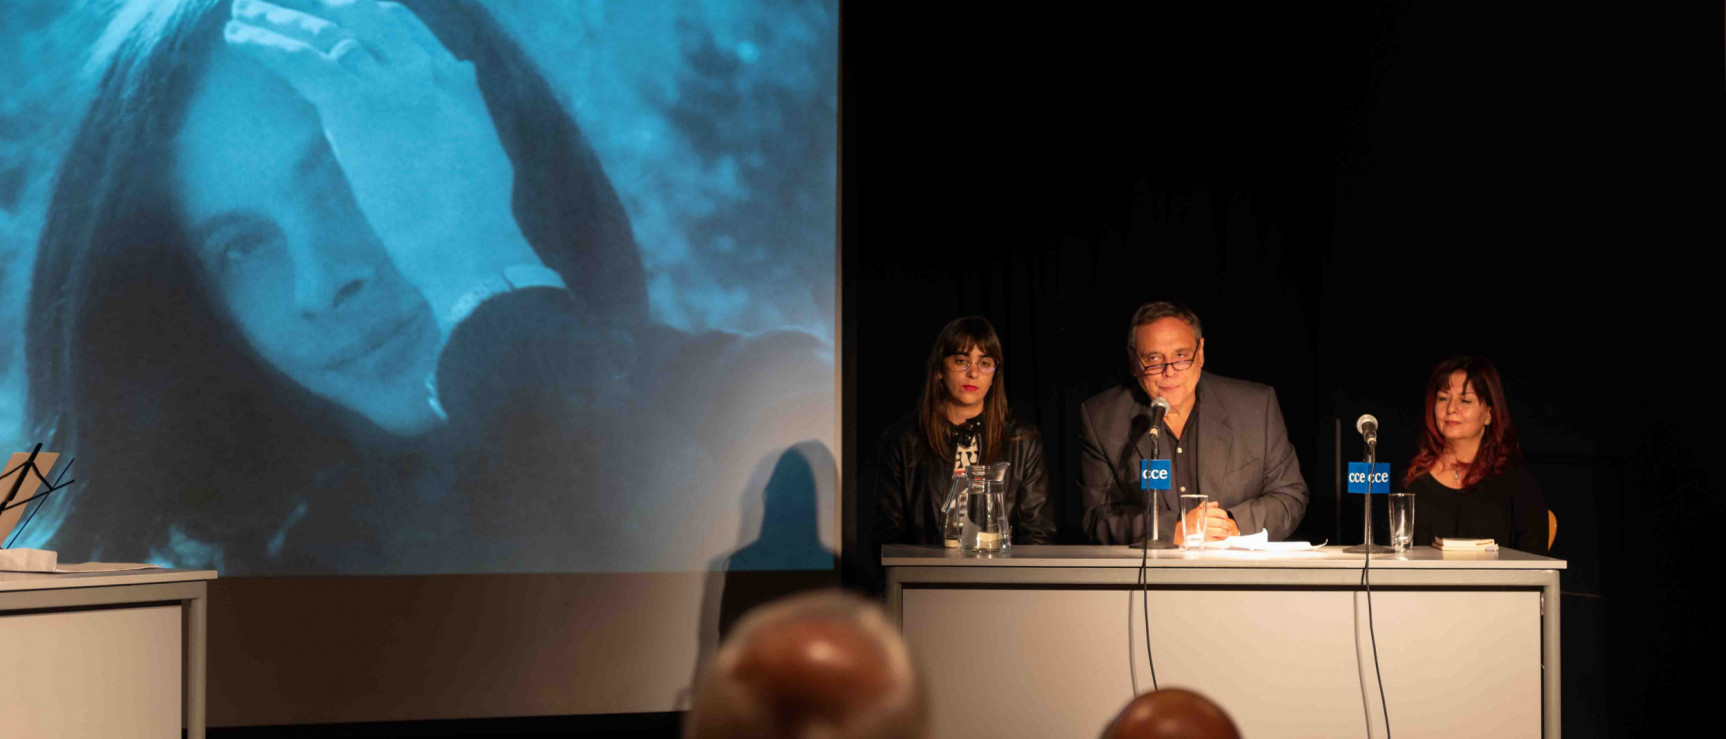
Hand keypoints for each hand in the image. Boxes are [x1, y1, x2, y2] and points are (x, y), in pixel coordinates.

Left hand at [224, 0, 545, 334]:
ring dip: (278, 19)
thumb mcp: (483, 139)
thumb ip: (466, 98)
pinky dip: (265, 44)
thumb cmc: (477, 207)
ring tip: (245, 10)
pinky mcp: (352, 104)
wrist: (464, 234)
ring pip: (323, 34)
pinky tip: (239, 36)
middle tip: (281, 5)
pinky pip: (300, 60)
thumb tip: (464, 72)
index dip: (364, 12)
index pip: (402, 26)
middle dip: (319, 6)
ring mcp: (385, 82)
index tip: (337, 8)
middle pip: (360, 17)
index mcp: (450, 78)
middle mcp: (418, 69)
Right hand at [1175, 502, 1235, 541]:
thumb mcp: (1197, 509)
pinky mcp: (1205, 538)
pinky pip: (1216, 539)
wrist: (1183, 529)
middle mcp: (1204, 521)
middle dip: (1227, 525)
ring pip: (1220, 531)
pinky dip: (1221, 538)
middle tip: (1228, 525)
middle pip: (1221, 523)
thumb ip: (1207, 506)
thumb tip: (1216, 504)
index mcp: (1203, 513)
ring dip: (1226, 532)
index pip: (1219, 513)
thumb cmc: (1191, 519)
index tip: (1225, 517)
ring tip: (1228, 532)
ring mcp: (1205, 530)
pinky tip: (1223, 537)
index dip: (1224, 515)